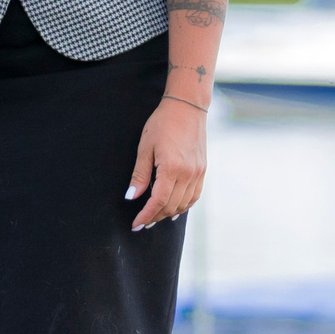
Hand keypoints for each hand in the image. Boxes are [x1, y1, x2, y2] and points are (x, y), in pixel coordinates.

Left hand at [126, 96, 206, 229]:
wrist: (187, 108)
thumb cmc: (162, 124)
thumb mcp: (145, 148)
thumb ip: (139, 175)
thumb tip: (131, 197)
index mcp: (171, 168)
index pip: (158, 201)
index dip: (146, 216)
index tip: (136, 225)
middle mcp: (188, 174)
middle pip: (171, 206)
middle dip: (155, 217)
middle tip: (142, 222)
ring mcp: (198, 173)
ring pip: (184, 204)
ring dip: (169, 213)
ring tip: (155, 216)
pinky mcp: (203, 170)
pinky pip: (195, 196)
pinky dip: (184, 205)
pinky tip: (174, 208)